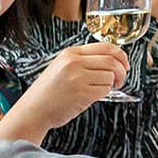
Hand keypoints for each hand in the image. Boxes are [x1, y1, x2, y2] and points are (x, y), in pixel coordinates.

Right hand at [3, 42, 126, 135]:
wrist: (33, 111)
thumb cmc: (48, 92)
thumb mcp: (61, 67)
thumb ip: (83, 61)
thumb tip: (113, 61)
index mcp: (70, 53)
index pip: (106, 47)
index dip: (121, 55)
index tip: (125, 64)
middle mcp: (74, 62)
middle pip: (112, 61)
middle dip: (122, 71)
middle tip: (120, 80)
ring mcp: (78, 77)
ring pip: (110, 76)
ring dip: (109, 85)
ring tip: (97, 90)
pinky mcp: (82, 93)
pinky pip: (105, 90)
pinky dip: (103, 94)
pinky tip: (90, 97)